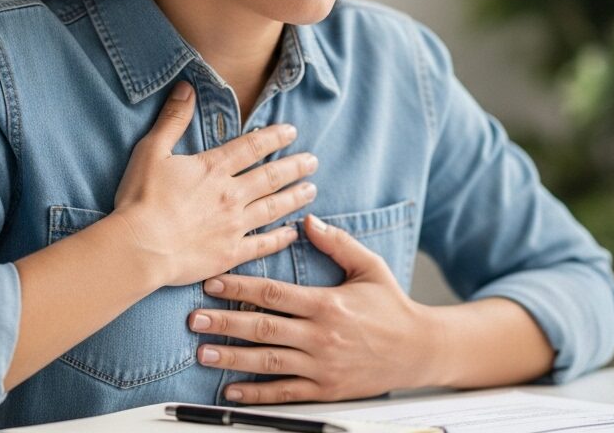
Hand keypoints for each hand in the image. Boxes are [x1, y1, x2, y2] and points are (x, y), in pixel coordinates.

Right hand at [111, 81, 318, 287]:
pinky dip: (280, 238)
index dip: (274, 137)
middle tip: (313, 161)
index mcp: (213, 168)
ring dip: (295, 198)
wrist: (140, 246)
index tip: (292, 132)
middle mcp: (231, 194)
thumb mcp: (152, 150)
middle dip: (295, 167)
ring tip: (312, 190)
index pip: (251, 147)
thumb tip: (187, 88)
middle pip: (271, 177)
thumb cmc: (141, 198)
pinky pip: (263, 244)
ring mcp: (234, 224)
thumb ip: (172, 119)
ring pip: (273, 208)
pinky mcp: (230, 253)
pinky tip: (292, 233)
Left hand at [186, 214, 439, 403]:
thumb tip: (308, 220)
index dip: (239, 287)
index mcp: (328, 303)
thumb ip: (337, 243)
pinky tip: (232, 390)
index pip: (274, 294)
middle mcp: (321, 335)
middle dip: (224, 322)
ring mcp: (322, 366)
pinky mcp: (326, 389)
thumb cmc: (393, 307)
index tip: (212, 283)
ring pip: (268, 361)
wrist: (420, 350)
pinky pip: (285, 392)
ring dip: (232, 357)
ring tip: (203, 352)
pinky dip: (257, 393)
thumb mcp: (369, 267)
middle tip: (194, 319)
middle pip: (262, 327)